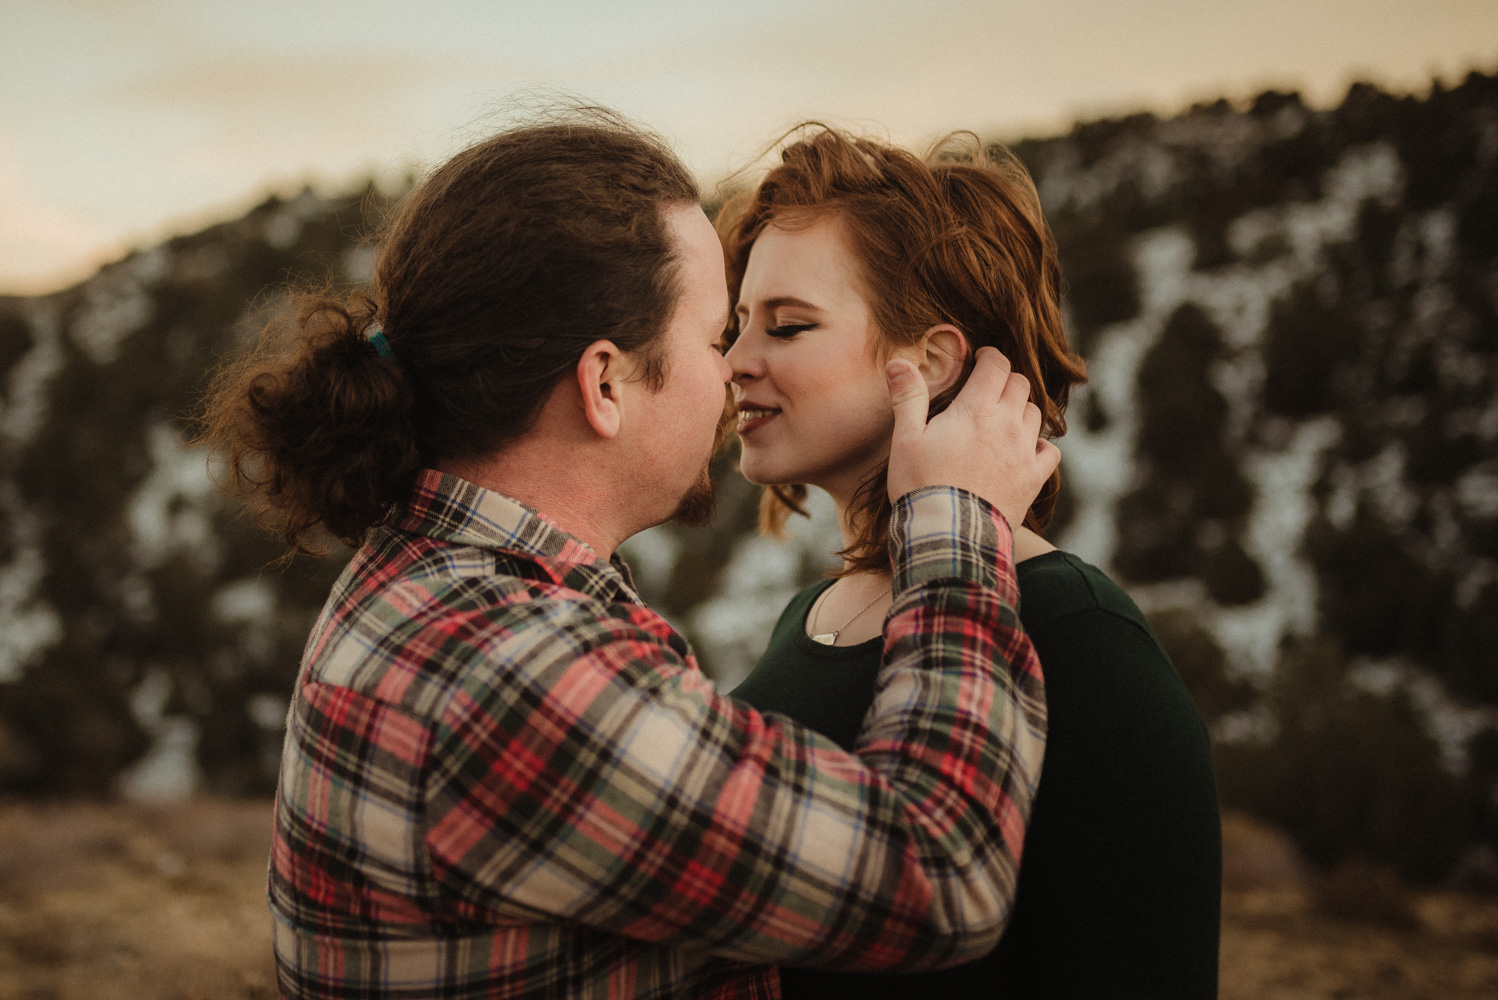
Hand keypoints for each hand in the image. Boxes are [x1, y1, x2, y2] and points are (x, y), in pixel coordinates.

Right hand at [885, 346, 1059, 528]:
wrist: (949, 535)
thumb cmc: (922, 485)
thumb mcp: (906, 439)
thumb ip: (908, 397)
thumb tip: (898, 363)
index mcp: (977, 408)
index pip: (996, 364)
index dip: (989, 356)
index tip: (980, 359)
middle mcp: (1007, 424)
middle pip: (1019, 384)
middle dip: (1004, 380)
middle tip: (988, 388)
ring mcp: (1024, 452)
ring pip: (1035, 413)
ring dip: (1020, 409)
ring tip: (1002, 419)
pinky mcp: (1033, 480)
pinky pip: (1049, 452)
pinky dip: (1039, 445)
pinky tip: (1024, 451)